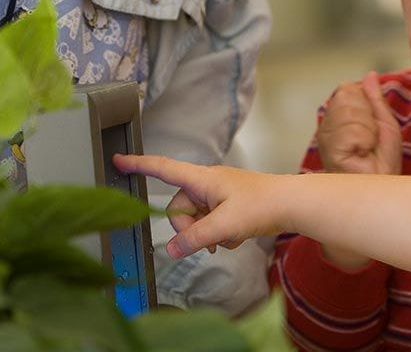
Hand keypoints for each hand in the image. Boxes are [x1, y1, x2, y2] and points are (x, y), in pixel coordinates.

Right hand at [113, 154, 289, 258]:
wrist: (292, 204)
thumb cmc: (260, 205)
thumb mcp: (225, 225)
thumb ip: (196, 237)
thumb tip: (172, 250)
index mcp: (201, 178)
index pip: (163, 168)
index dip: (139, 165)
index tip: (118, 160)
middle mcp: (206, 182)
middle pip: (178, 206)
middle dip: (189, 227)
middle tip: (210, 240)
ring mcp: (217, 194)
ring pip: (195, 217)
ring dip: (206, 233)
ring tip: (228, 239)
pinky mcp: (228, 204)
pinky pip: (210, 221)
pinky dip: (218, 233)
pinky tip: (235, 237)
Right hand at [318, 70, 401, 174]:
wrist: (380, 190)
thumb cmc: (381, 163)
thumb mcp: (384, 123)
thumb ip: (375, 98)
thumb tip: (369, 74)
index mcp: (337, 116)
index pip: (347, 89)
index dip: (365, 104)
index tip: (371, 126)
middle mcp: (326, 124)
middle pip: (347, 97)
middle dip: (367, 117)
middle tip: (370, 140)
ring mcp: (325, 136)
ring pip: (350, 113)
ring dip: (368, 131)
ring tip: (366, 148)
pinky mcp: (329, 149)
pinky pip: (353, 131)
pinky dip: (365, 142)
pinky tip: (362, 154)